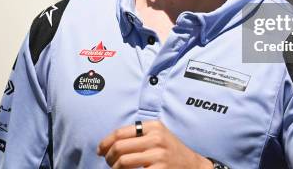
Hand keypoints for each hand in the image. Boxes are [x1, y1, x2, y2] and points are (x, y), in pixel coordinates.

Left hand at [97, 120, 212, 168]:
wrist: (192, 165)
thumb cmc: (170, 150)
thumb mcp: (157, 135)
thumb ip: (138, 134)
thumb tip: (109, 142)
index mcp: (153, 126)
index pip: (120, 132)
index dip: (105, 142)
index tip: (100, 150)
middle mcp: (156, 138)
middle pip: (119, 147)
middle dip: (108, 157)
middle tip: (108, 162)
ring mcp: (158, 155)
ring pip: (123, 162)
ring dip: (114, 168)